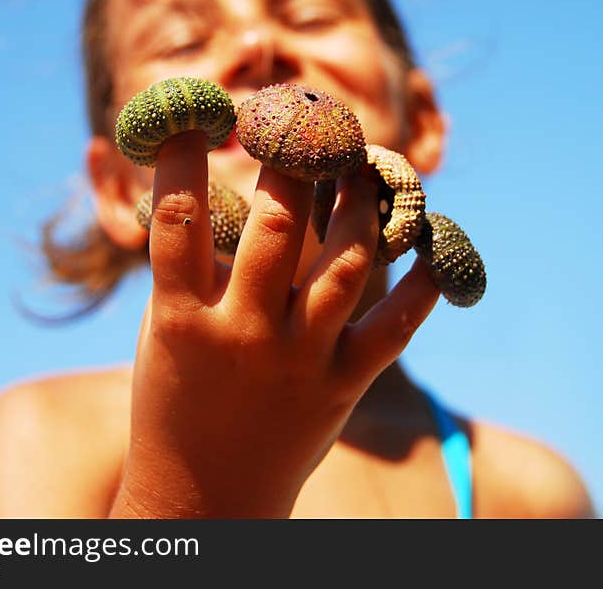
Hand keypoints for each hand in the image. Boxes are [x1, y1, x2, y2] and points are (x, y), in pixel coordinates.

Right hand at [111, 130, 439, 517]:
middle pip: (280, 223)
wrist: (205, 496)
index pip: (178, 217)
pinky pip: (396, 326)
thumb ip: (188, 264)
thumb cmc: (175, 400)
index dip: (184, 152)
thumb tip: (210, 184)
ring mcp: (298, 362)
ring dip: (364, 202)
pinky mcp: (342, 386)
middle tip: (308, 119)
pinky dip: (426, 281)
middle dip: (297, 157)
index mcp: (180, 318)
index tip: (200, 107)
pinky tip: (438, 236)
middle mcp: (243, 335)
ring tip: (364, 163)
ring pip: (348, 262)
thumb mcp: (164, 330)